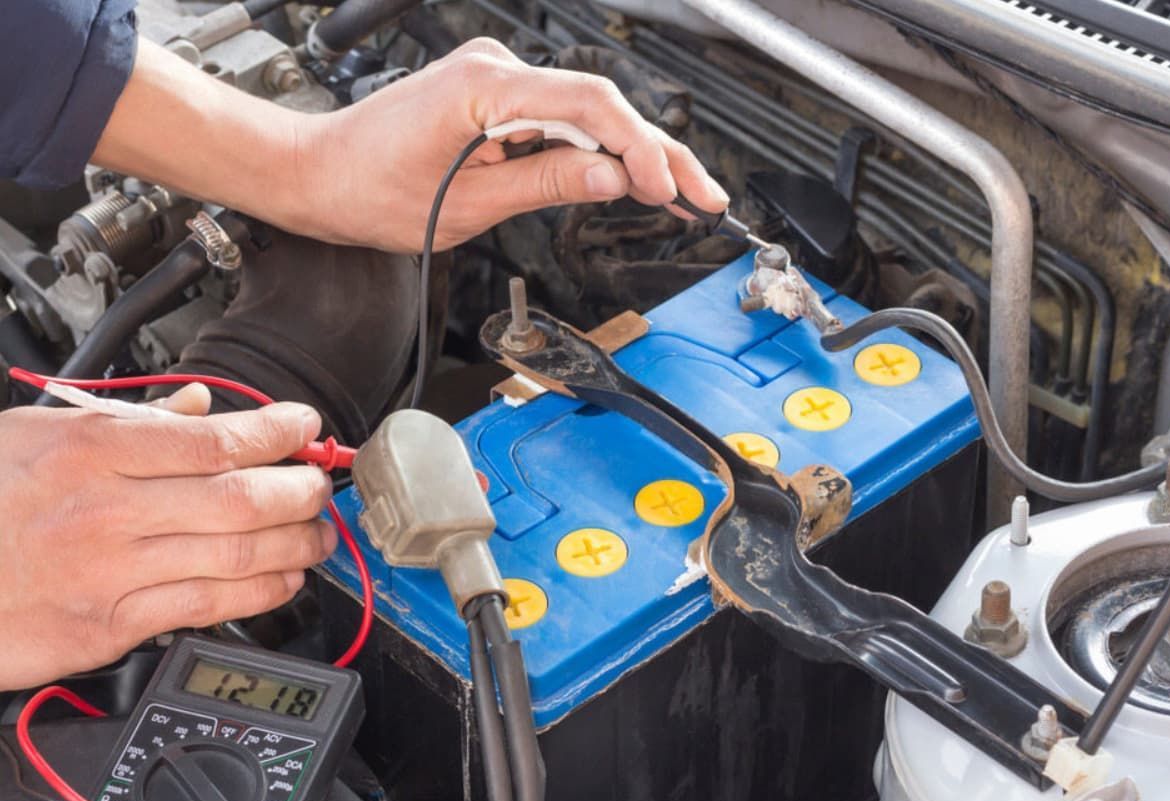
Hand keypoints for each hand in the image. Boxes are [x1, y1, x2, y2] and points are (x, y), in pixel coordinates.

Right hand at [0, 388, 334, 689]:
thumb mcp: (38, 433)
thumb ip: (129, 421)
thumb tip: (199, 406)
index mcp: (93, 451)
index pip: (215, 439)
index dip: (277, 432)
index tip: (306, 427)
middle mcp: (107, 510)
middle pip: (241, 498)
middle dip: (301, 490)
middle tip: (321, 485)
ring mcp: (109, 572)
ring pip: (236, 555)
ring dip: (296, 544)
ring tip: (318, 533)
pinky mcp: (106, 626)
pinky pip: (205, 607)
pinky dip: (260, 593)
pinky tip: (283, 579)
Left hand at [92, 38, 729, 253]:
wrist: (312, 175)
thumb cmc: (365, 190)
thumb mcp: (466, 205)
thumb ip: (547, 183)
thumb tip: (611, 177)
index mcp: (484, 88)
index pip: (588, 107)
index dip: (639, 150)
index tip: (668, 189)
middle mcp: (493, 70)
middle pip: (597, 106)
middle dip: (654, 154)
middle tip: (701, 196)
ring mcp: (493, 81)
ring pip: (582, 113)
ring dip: (630, 155)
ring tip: (679, 195)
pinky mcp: (490, 99)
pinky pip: (555, 120)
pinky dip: (591, 150)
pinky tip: (626, 178)